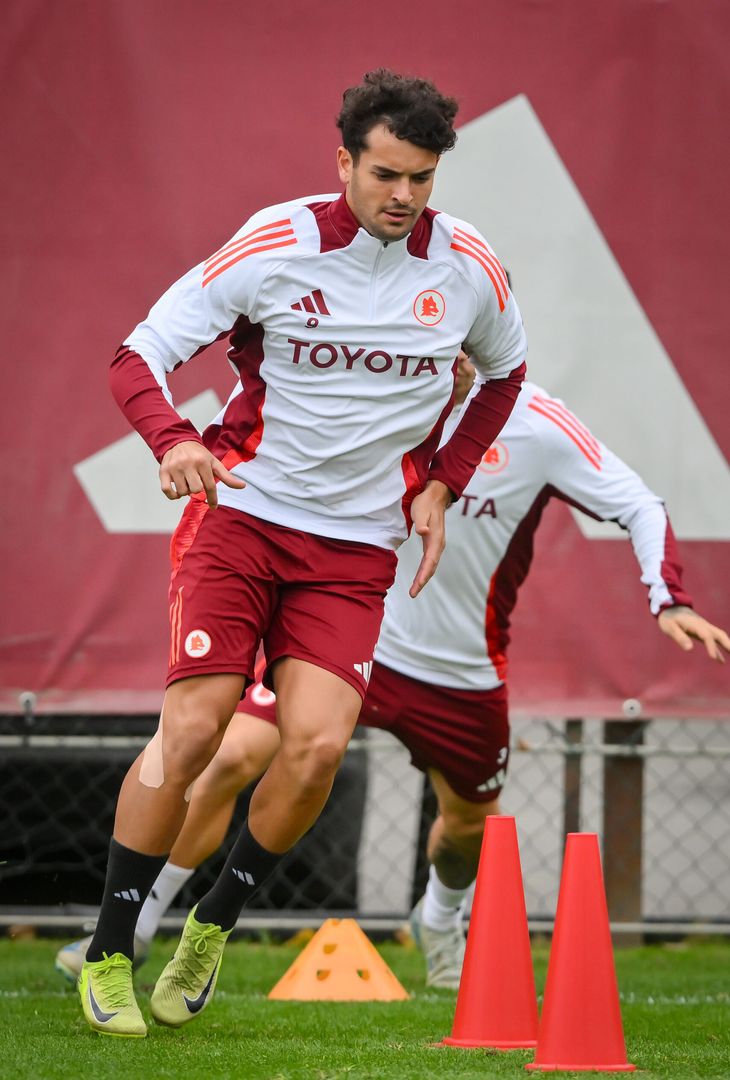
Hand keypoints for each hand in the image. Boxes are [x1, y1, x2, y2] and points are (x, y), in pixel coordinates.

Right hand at [159, 440, 245, 508]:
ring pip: (182, 492)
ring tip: (187, 482)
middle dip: (197, 490)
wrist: (178, 442)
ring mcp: (174, 468)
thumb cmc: (199, 455)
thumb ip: (227, 476)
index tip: (214, 506)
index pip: (209, 486)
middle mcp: (187, 464)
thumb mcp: (214, 463)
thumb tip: (243, 486)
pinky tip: (177, 492)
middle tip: (196, 483)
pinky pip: (167, 491)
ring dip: (186, 491)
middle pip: (195, 490)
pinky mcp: (163, 471)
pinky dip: (173, 495)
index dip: (213, 498)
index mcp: (202, 462)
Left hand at [408, 480, 452, 597]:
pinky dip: (424, 571)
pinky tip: (419, 577)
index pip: (430, 561)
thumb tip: (423, 532)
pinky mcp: (433, 543)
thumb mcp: (420, 510)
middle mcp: (438, 544)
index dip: (424, 574)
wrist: (435, 496)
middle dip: (422, 581)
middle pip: (431, 567)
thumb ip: (421, 522)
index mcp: (436, 538)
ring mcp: (436, 544)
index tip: (417, 585)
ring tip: (414, 590)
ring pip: (430, 566)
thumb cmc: (425, 503)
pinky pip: (429, 561)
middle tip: (413, 594)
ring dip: (423, 578)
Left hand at [658, 606, 729, 662]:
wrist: (671, 607)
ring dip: (727, 645)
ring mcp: (704, 628)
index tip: (713, 658)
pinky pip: (713, 640)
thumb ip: (679, 637)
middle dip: (728, 644)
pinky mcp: (703, 631)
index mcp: (696, 625)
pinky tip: (721, 660)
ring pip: (719, 636)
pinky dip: (718, 649)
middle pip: (719, 634)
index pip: (707, 636)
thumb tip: (689, 649)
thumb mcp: (670, 627)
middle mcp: (703, 626)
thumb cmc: (668, 618)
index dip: (711, 647)